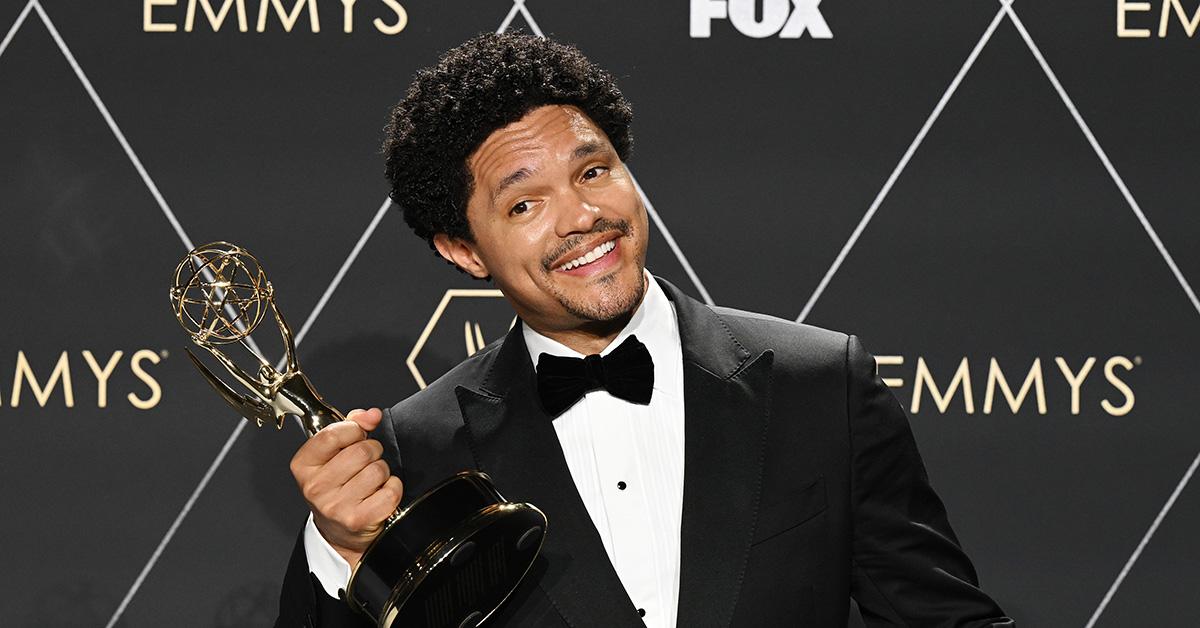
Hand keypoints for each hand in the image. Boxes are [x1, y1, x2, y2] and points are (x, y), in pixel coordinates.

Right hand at [289, 407, 403, 565]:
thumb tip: (371, 415)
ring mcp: (335, 506)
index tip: (357, 435)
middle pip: (362, 451)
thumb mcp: (333, 455)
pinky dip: (392, 489)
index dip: (354, 430)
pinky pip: (390, 491)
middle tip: (366, 463)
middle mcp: (315, 487)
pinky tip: (379, 494)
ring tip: (370, 481)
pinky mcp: (357, 520)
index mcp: (304, 466)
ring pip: (378, 470)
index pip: (332, 434)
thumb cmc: (337, 487)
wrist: (338, 532)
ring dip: (382, 472)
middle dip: (372, 452)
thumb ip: (351, 426)